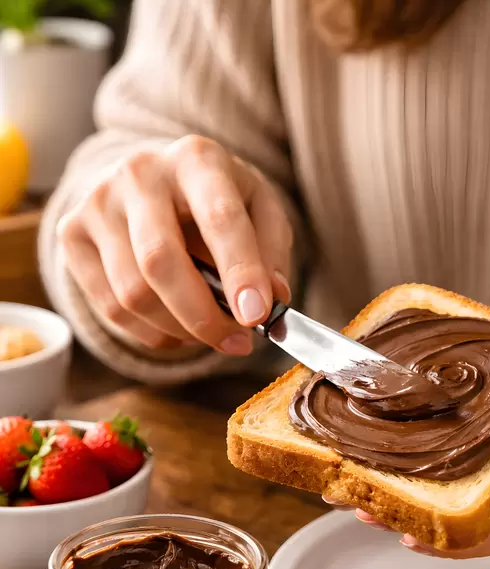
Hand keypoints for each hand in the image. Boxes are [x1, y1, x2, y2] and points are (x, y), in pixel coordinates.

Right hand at [57, 136, 292, 352]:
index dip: (239, 271)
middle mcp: (139, 172)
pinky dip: (152, 333)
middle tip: (237, 343)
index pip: (219, 217)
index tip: (256, 316)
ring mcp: (98, 202)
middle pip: (160, 261)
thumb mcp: (260, 212)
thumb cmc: (217, 201)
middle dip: (203, 316)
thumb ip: (272, 252)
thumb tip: (272, 298)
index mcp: (197, 159)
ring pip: (133, 294)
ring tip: (209, 333)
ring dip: (180, 330)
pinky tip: (176, 327)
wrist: (154, 180)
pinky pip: (110, 308)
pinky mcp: (71, 233)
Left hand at [330, 274, 489, 556]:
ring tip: (350, 463)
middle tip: (358, 502)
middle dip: (415, 507)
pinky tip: (379, 409)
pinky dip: (419, 412)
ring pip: (453, 456)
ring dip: (404, 463)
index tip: (413, 538)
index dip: (465, 540)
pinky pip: (454, 408)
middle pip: (471, 499)